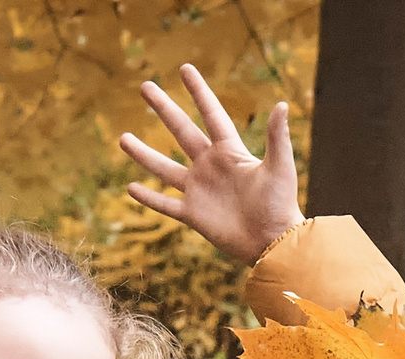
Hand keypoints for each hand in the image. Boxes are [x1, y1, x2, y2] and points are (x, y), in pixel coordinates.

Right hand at [119, 65, 303, 264]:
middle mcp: (211, 166)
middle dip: (164, 108)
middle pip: (182, 131)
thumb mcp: (280, 167)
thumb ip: (278, 137)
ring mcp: (200, 190)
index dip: (198, 92)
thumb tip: (281, 104)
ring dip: (143, 153)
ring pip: (165, 168)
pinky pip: (166, 204)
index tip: (184, 69)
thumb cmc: (281, 205)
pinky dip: (148, 198)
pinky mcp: (193, 215)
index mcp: (230, 152)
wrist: (273, 244)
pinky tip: (130, 188)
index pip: (211, 114)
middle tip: (145, 86)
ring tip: (122, 138)